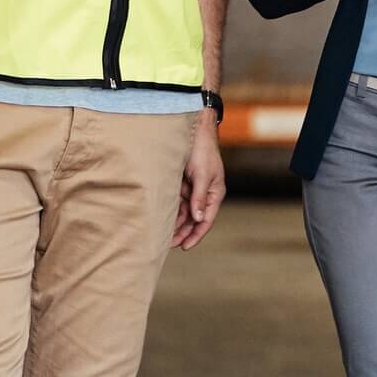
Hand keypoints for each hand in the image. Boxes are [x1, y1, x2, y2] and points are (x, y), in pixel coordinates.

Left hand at [172, 119, 225, 250]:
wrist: (193, 129)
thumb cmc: (202, 150)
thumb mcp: (203, 175)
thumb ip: (200, 198)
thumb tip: (198, 219)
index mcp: (215, 193)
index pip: (205, 220)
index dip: (196, 235)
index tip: (184, 246)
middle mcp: (204, 193)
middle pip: (194, 219)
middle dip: (183, 232)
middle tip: (169, 245)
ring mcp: (193, 189)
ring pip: (184, 212)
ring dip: (176, 223)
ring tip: (163, 236)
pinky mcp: (183, 183)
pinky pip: (177, 202)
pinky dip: (171, 211)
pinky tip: (161, 219)